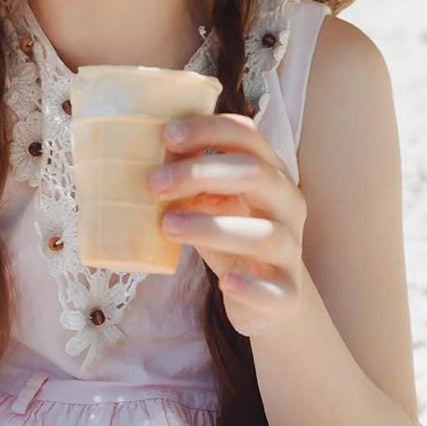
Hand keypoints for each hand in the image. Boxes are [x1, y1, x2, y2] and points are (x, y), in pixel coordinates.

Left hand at [150, 114, 306, 336]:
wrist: (266, 295)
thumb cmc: (229, 233)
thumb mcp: (211, 199)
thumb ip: (191, 178)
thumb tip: (135, 153)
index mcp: (271, 172)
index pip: (247, 135)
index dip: (208, 130)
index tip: (167, 136)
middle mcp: (288, 203)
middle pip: (256, 173)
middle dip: (202, 173)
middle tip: (155, 184)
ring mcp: (291, 248)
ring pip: (263, 232)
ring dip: (212, 227)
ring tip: (168, 226)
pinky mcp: (287, 293)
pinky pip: (275, 291)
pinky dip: (250, 285)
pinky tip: (225, 282)